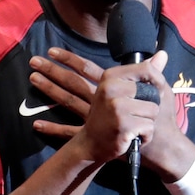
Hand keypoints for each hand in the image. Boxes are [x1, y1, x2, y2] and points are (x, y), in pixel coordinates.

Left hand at [28, 47, 161, 162]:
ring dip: (49, 91)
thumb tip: (160, 53)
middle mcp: (98, 100)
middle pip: (72, 82)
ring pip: (67, 101)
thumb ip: (153, 72)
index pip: (88, 69)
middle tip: (33, 61)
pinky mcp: (93, 134)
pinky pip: (69, 132)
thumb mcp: (160, 91)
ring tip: (32, 79)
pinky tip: (36, 124)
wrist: (160, 144)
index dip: (70, 59)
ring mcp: (93, 117)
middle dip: (52, 70)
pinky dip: (53, 129)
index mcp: (112, 88)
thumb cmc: (162, 116)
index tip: (52, 50)